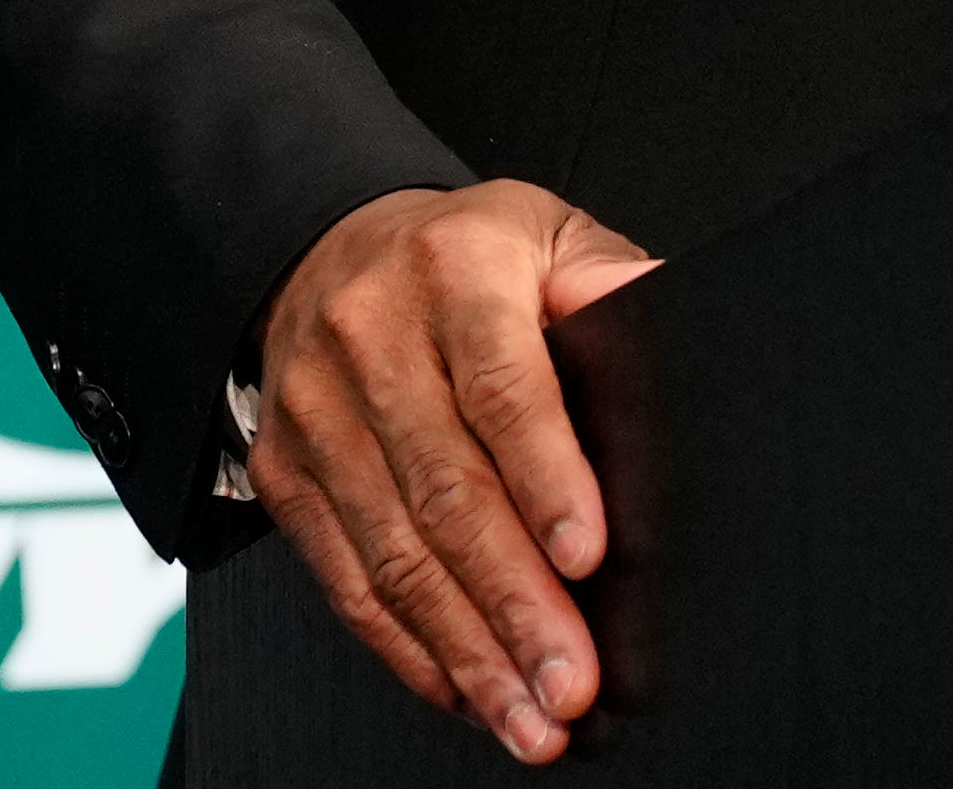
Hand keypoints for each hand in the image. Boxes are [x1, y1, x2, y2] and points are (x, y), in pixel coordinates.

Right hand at [249, 180, 659, 763]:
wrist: (332, 246)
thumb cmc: (468, 256)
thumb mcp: (549, 235)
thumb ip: (611, 282)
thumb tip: (669, 321)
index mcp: (455, 268)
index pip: (502, 387)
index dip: (546, 478)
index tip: (587, 557)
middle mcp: (370, 338)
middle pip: (447, 489)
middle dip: (515, 600)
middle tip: (571, 681)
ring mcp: (317, 413)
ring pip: (395, 553)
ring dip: (467, 649)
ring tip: (529, 716)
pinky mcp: (283, 475)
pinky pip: (346, 581)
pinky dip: (409, 649)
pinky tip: (464, 690)